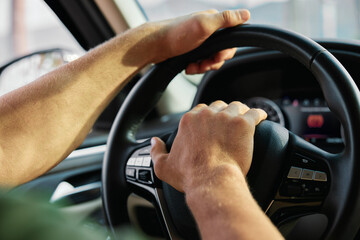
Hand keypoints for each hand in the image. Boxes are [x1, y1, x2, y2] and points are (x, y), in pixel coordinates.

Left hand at [148, 9, 249, 73]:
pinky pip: (201, 62)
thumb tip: (246, 14)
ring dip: (203, 66)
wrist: (154, 46)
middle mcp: (207, 30)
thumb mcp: (204, 25)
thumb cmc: (177, 34)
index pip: (232, 39)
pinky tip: (188, 67)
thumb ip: (226, 19)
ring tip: (193, 66)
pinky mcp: (191, 50)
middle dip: (213, 61)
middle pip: (222, 52)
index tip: (217, 56)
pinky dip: (196, 67)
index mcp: (213, 21)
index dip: (226, 52)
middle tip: (204, 64)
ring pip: (211, 59)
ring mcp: (199, 41)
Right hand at [150, 100, 266, 192]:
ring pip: (236, 107)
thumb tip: (153, 142)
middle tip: (229, 124)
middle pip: (218, 106)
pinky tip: (261, 117)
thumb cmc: (190, 175)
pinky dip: (259, 114)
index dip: (208, 117)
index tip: (212, 125)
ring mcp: (226, 118)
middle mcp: (207, 115)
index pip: (200, 111)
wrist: (212, 181)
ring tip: (245, 118)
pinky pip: (255, 112)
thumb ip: (155, 151)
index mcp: (189, 121)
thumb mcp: (164, 167)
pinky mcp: (244, 124)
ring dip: (241, 112)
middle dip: (224, 112)